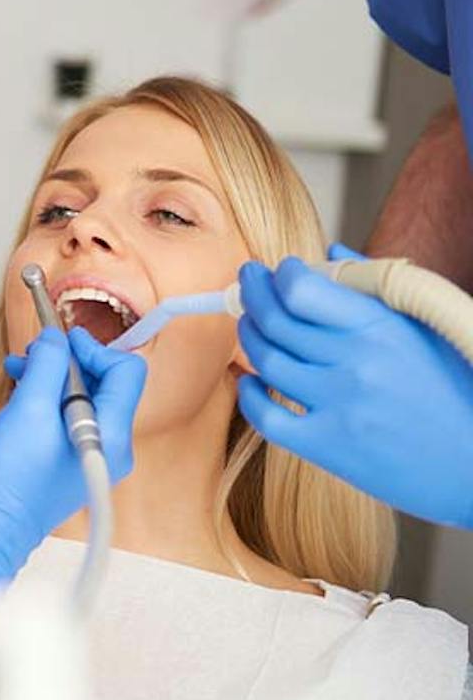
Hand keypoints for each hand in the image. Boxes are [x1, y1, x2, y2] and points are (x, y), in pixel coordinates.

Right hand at [0, 327, 146, 585]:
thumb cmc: (11, 480)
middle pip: (106, 382)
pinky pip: (73, 418)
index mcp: (111, 434)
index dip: (93, 348)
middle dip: (69, 361)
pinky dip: (50, 400)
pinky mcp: (76, 462)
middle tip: (35, 354)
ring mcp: (96, 456)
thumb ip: (49, 365)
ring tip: (20, 371)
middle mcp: (112, 446)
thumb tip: (57, 340)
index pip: (125, 370)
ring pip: (86, 398)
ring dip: (54, 378)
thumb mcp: (28, 407)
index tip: (62, 342)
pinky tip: (23, 394)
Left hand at [237, 244, 472, 528]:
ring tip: (250, 324)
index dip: (279, 276)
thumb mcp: (428, 326)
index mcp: (382, 328)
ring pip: (267, 361)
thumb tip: (330, 252)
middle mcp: (356, 363)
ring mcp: (339, 406)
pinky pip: (266, 417)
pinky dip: (249, 395)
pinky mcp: (328, 447)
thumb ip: (375, 286)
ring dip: (249, 336)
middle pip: (276, 321)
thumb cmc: (456, 387)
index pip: (303, 291)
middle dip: (252, 294)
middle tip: (247, 284)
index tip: (274, 271)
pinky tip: (250, 381)